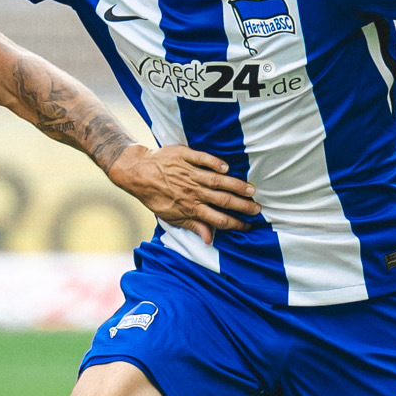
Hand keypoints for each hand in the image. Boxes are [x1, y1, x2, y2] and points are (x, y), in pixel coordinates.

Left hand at [105, 143, 258, 235]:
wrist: (138, 172)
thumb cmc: (155, 196)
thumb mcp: (171, 217)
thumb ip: (193, 226)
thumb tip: (209, 239)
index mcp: (191, 208)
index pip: (218, 219)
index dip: (235, 223)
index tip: (249, 225)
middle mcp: (193, 192)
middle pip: (223, 200)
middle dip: (242, 206)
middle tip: (258, 208)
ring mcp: (190, 173)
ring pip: (217, 181)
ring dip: (235, 186)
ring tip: (251, 189)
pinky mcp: (185, 156)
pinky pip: (203, 159)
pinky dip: (215, 163)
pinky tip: (227, 167)